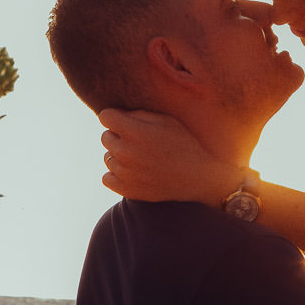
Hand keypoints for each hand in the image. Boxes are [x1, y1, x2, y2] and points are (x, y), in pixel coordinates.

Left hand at [99, 108, 239, 202]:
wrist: (199, 177)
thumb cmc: (185, 144)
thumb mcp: (167, 120)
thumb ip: (139, 114)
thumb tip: (117, 114)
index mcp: (135, 131)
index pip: (105, 116)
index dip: (115, 116)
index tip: (126, 121)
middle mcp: (126, 152)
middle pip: (105, 136)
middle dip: (118, 135)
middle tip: (139, 141)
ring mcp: (125, 173)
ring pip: (107, 157)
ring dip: (119, 155)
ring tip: (141, 158)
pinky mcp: (127, 190)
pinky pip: (106, 178)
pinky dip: (116, 174)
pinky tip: (132, 172)